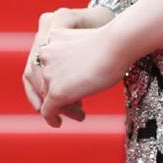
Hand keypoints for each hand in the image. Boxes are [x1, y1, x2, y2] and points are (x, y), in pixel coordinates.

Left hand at [22, 5, 113, 121]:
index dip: (57, 78)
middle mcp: (45, 55)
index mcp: (51, 38)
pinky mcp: (56, 92)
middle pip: (46, 82)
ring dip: (63, 107)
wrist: (117, 45)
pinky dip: (52, 119)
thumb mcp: (83, 42)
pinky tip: (58, 124)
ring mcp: (49, 74)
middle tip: (78, 105)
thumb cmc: (110, 43)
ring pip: (48, 98)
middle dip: (60, 94)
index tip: (71, 87)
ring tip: (80, 114)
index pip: (47, 64)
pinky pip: (48, 112)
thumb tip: (73, 70)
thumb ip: (72, 53)